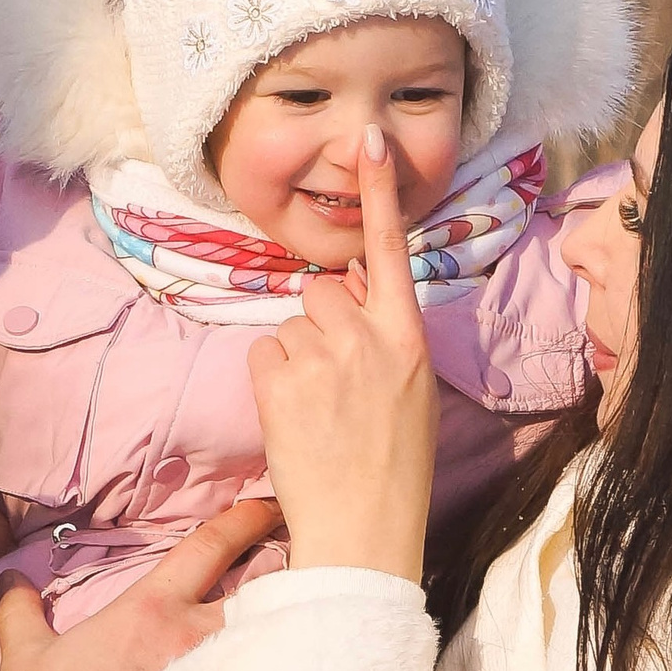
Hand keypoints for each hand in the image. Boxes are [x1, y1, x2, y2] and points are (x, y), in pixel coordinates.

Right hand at [0, 501, 280, 670]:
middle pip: (265, 585)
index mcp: (153, 610)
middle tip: (309, 553)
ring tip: (306, 615)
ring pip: (275, 633)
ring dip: (288, 621)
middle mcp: (198, 637)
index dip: (243, 519)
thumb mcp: (28, 660)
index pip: (211, 546)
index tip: (266, 504)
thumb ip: (22, 614)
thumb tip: (11, 581)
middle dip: (287, 566)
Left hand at [247, 127, 436, 578]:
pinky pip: (262, 353)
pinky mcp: (281, 382)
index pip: (392, 251)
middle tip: (336, 381)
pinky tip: (294, 418)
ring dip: (296, 357)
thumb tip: (352, 282)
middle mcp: (368, 338)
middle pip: (323, 290)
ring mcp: (323, 358)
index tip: (369, 138)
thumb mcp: (409, 391)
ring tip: (318, 410)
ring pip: (291, 323)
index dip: (380, 192)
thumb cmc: (390, 466)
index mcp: (409, 339)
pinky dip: (270, 381)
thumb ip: (383, 333)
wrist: (364, 532)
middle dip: (321, 323)